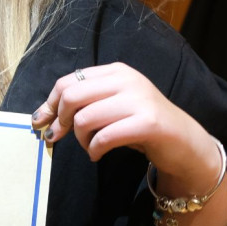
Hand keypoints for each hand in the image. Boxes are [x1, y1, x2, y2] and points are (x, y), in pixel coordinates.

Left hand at [30, 63, 220, 185]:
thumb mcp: (112, 106)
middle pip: (71, 96)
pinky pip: (104, 137)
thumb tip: (44, 117)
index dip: (49, 104)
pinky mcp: (148, 123)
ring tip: (88, 147)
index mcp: (115, 71)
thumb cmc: (141, 125)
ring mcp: (139, 99)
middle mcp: (126, 80)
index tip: (41, 122)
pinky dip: (94, 149)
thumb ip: (84, 104)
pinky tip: (96, 154)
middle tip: (59, 136)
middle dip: (60, 120)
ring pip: (84, 117)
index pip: (68, 82)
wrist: (185, 142)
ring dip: (79, 139)